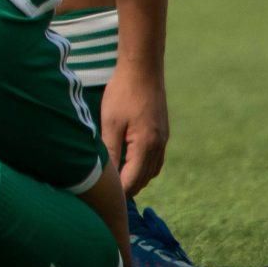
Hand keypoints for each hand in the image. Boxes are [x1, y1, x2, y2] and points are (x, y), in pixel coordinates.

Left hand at [103, 59, 168, 195]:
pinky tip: (129, 164)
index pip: (132, 180)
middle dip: (127, 188)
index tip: (104, 198)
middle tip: (108, 194)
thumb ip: (110, 151)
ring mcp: (163, 139)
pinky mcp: (162, 132)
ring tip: (117, 182)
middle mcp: (158, 146)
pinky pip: (155, 159)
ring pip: (151, 170)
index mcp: (145, 146)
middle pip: (144, 179)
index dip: (119, 192)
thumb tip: (106, 176)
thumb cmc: (122, 93)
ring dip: (136, 179)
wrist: (143, 69)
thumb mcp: (110, 123)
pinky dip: (143, 167)